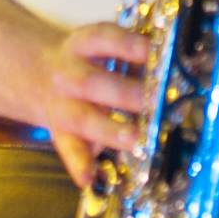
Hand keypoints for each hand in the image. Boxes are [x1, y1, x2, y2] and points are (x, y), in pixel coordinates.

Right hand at [39, 22, 150, 186]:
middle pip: (91, 82)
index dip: (126, 44)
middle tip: (151, 101)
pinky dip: (78, 165)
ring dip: (108, 130)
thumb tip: (175, 68)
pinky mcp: (59, 133)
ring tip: (133, 139)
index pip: (103, 38)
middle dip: (122, 93)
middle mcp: (69, 73)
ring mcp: (61, 104)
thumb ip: (134, 57)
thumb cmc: (92, 62)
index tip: (150, 51)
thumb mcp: (105, 47)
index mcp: (83, 45)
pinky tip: (89, 179)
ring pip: (82, 117)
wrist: (42, 76)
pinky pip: (67, 149)